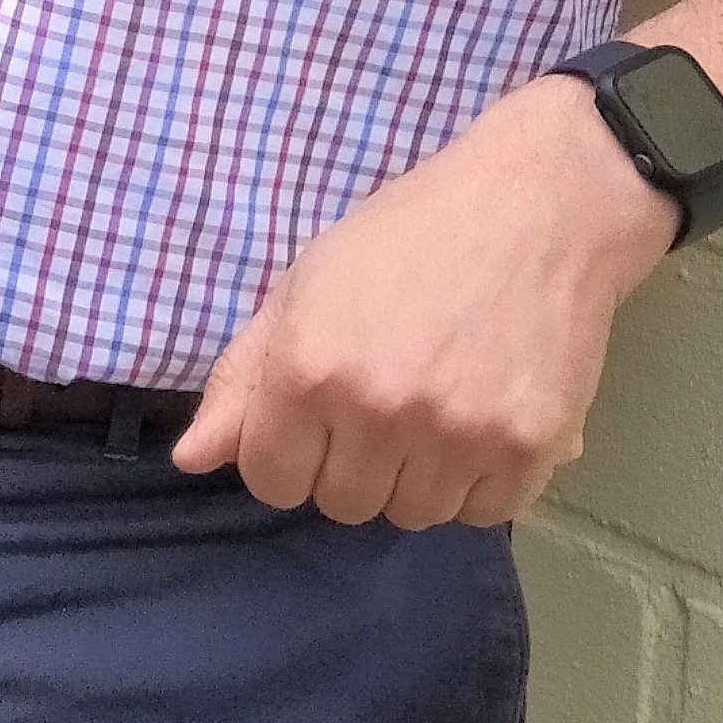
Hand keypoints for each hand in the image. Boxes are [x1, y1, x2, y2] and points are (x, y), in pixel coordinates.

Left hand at [170, 76, 678, 527]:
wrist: (532, 208)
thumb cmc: (405, 237)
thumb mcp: (302, 288)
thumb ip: (242, 378)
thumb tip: (191, 459)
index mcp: (307, 369)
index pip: (271, 481)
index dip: (288, 454)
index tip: (316, 419)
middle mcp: (378, 413)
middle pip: (343, 505)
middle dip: (352, 464)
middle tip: (383, 404)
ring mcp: (458, 437)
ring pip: (414, 515)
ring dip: (417, 477)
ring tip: (435, 407)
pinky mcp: (530, 449)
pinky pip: (485, 513)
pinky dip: (481, 483)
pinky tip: (482, 421)